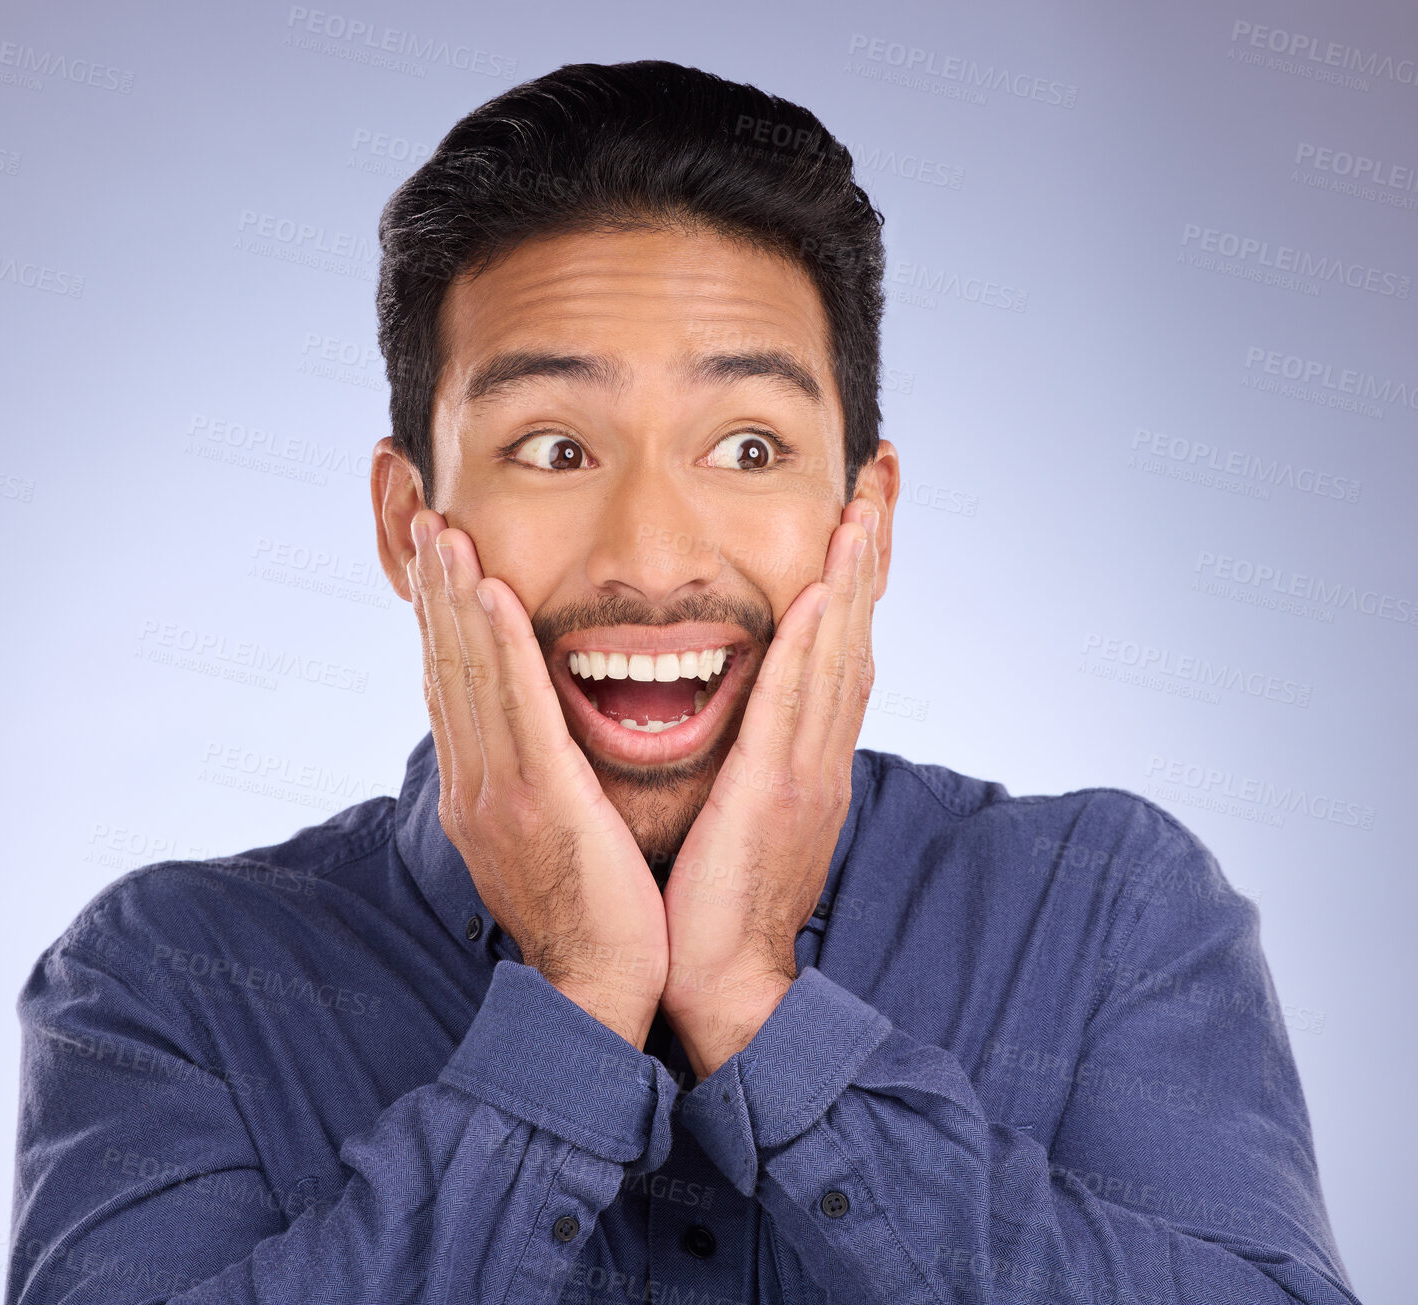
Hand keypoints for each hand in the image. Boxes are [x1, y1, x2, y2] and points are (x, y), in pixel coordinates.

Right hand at [407, 508, 667, 1047]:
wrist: (597, 989)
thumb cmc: (593, 913)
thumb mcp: (549, 837)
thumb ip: (533, 782)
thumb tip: (533, 744)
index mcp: (480, 790)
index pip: (453, 687)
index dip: (441, 620)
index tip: (441, 562)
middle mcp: (475, 783)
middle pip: (447, 668)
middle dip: (436, 592)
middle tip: (428, 521)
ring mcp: (497, 792)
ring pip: (470, 676)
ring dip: (456, 598)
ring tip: (447, 533)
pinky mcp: (536, 801)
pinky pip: (515, 710)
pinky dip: (496, 649)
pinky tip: (489, 596)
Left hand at [660, 499, 879, 1078]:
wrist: (726, 982)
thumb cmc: (721, 899)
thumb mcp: (746, 809)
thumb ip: (755, 753)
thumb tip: (745, 706)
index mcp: (809, 753)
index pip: (840, 641)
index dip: (856, 570)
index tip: (862, 505)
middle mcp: (821, 752)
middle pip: (857, 629)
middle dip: (871, 547)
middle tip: (884, 470)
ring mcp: (807, 772)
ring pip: (839, 653)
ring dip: (854, 573)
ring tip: (865, 501)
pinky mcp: (776, 795)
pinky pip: (797, 706)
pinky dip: (816, 645)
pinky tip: (823, 591)